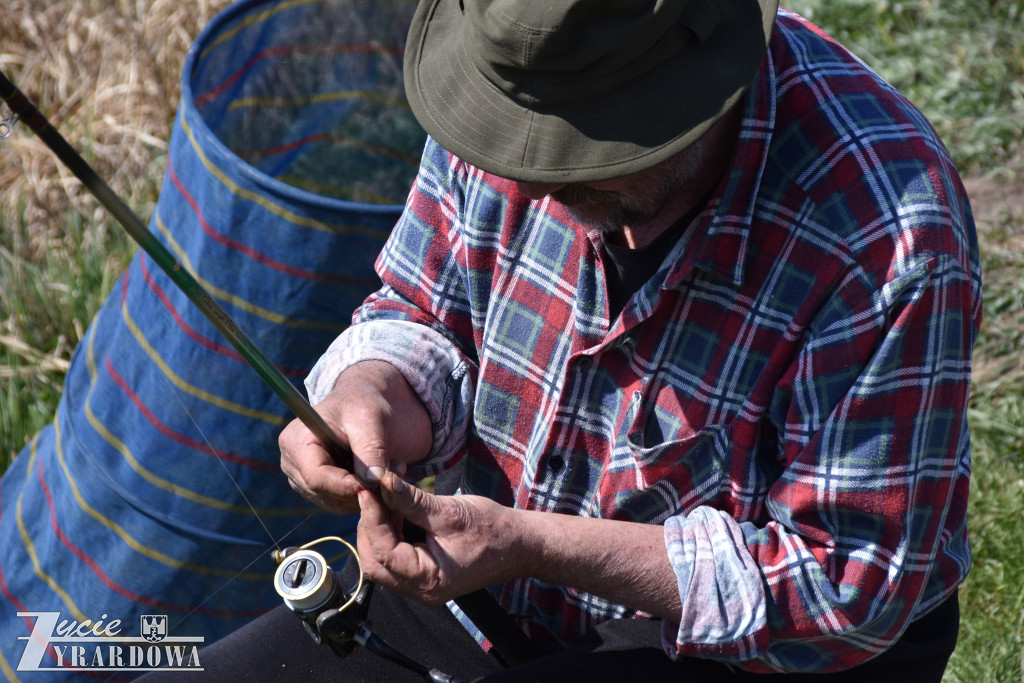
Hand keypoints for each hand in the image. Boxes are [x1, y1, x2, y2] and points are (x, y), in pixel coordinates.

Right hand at [279, 361, 431, 513]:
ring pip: (334, 503)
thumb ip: (371, 450)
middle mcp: (292, 463)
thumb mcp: (370, 419)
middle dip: (360, 490)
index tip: (377, 485)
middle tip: (395, 475)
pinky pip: (340, 504)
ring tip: (393, 470)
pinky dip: (363, 496)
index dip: (347, 486)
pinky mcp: (317, 489)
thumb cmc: (363, 404)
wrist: (363, 405)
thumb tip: (373, 482)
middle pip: (324, 494)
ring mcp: (302, 478)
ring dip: (365, 494)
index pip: (316, 477)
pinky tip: (380, 477)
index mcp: (297, 440)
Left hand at [356, 472, 530, 604]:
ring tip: (388, 492)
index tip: (367, 488)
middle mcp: (419, 589)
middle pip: (374, 559)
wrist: (519, 545)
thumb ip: (411, 500)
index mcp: (427, 580)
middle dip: (371, 523)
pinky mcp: (422, 571)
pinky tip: (397, 504)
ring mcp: (419, 583)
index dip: (372, 517)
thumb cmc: (492, 530)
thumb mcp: (450, 512)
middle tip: (376, 490)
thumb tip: (382, 481)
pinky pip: (394, 552)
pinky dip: (391, 528)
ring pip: (381, 556)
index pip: (383, 551)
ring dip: (379, 523)